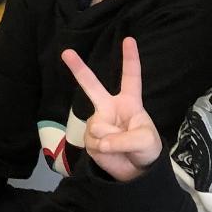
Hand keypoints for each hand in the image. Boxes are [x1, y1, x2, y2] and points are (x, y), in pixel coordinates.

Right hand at [61, 36, 161, 182]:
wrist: (135, 172)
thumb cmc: (147, 149)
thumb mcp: (146, 141)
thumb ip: (126, 139)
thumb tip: (102, 142)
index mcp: (128, 102)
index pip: (130, 77)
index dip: (130, 59)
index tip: (129, 40)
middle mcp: (109, 108)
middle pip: (92, 85)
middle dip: (78, 68)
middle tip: (65, 52)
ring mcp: (97, 123)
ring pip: (98, 127)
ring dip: (112, 141)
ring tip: (121, 148)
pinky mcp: (89, 140)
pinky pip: (94, 142)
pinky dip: (105, 151)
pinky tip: (110, 153)